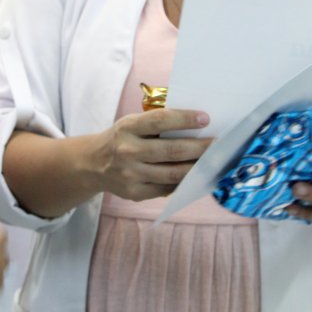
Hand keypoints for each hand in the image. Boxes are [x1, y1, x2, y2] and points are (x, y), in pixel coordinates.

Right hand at [92, 109, 211, 201]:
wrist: (92, 164)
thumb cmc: (121, 139)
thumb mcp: (131, 123)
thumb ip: (155, 124)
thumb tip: (195, 127)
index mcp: (127, 127)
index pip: (160, 120)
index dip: (184, 119)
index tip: (205, 118)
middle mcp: (127, 151)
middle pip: (172, 150)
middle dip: (200, 147)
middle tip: (218, 144)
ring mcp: (131, 175)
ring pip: (173, 173)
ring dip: (197, 167)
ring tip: (212, 161)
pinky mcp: (134, 193)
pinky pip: (166, 188)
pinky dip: (183, 181)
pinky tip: (195, 175)